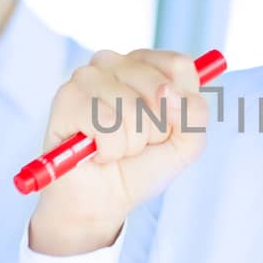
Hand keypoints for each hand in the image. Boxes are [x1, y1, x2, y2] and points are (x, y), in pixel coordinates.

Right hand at [30, 49, 211, 255]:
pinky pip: (106, 124)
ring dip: (131, 143)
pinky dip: (110, 150)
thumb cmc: (141, 165)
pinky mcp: (67, 98)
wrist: (104, 200)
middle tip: (135, 141)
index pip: (179, 67)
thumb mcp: (187, 142)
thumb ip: (195, 113)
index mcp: (144, 65)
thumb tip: (166, 92)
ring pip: (133, 109)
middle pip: (160, 88)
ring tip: (115, 148)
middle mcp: (114, 62)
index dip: (180, 106)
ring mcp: (87, 76)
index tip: (166, 125)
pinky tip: (98, 153)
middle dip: (155, 130)